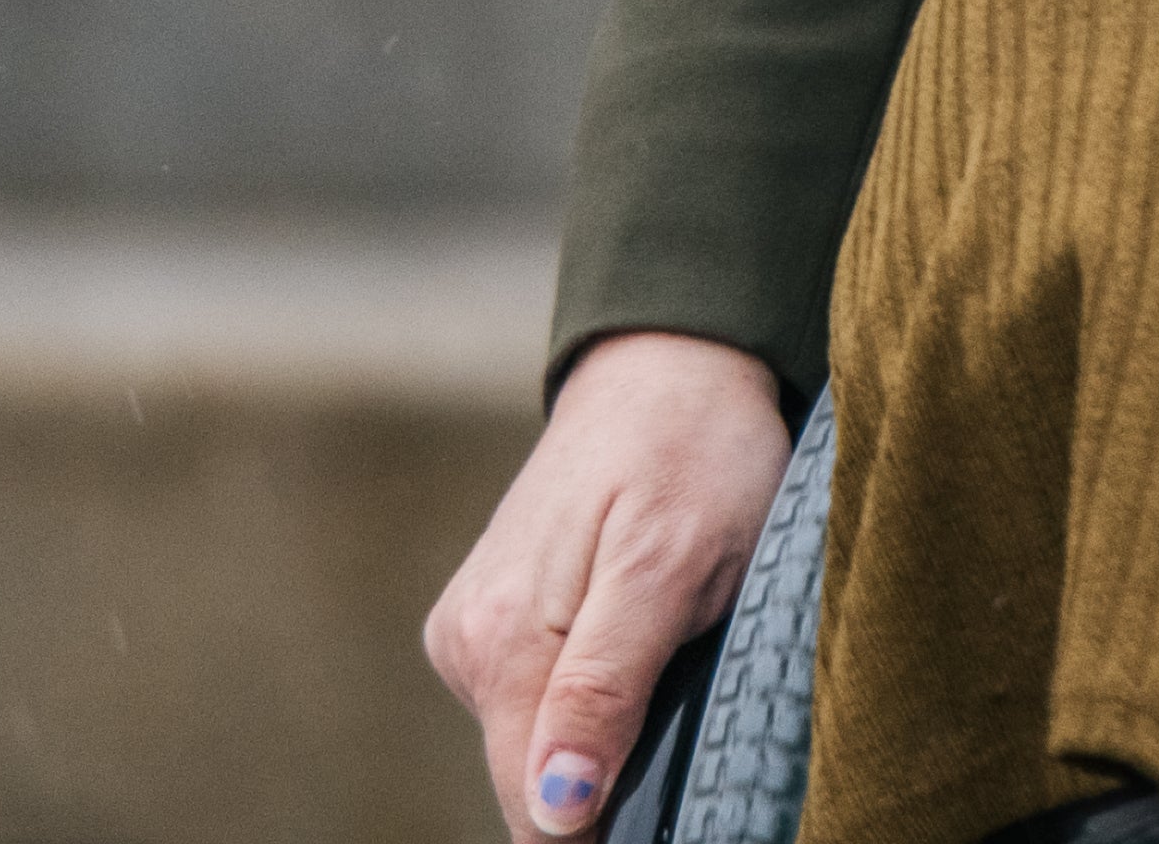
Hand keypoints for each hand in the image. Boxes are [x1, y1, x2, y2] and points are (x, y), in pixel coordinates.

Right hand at [424, 330, 796, 837]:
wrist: (670, 362)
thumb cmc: (691, 451)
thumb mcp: (671, 568)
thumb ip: (605, 689)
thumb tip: (555, 809)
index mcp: (502, 645)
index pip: (536, 814)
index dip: (607, 829)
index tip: (673, 790)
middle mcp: (466, 646)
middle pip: (535, 786)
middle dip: (610, 777)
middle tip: (689, 697)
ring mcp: (474, 632)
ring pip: (540, 744)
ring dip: (605, 733)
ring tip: (671, 653)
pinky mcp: (494, 619)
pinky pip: (541, 699)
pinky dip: (593, 694)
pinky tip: (639, 640)